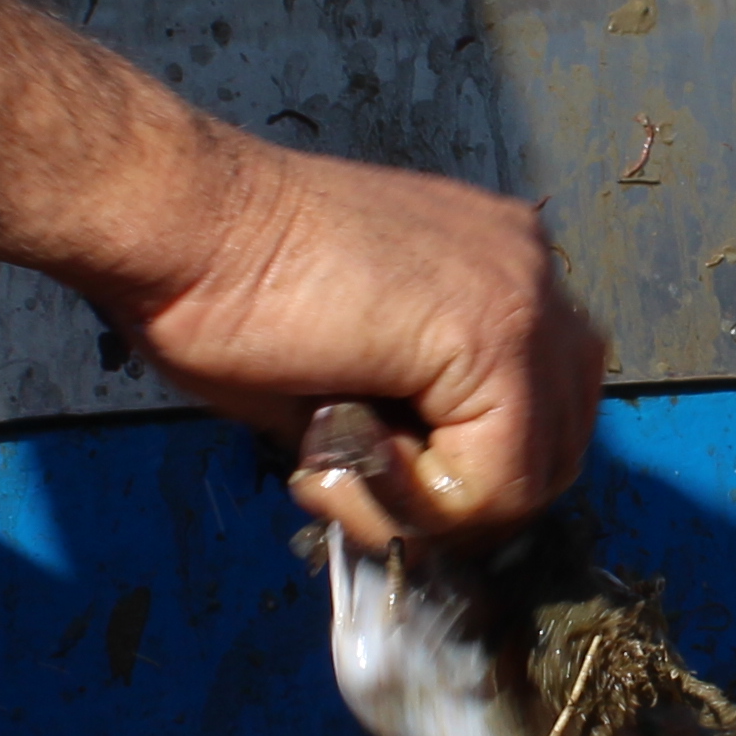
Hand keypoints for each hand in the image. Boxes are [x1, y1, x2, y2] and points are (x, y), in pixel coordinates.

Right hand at [118, 137, 607, 548]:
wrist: (181, 226)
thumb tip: (425, 504)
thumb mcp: (350, 368)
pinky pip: (495, 484)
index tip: (358, 464)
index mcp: (496, 266)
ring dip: (433, 509)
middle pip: (554, 449)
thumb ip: (409, 420)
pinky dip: (417, 506)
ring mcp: (521, 298)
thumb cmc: (228, 286)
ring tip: (342, 471)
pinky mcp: (492, 336)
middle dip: (456, 502)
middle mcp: (529, 271)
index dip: (456, 476)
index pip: (540, 415)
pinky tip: (344, 458)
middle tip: (353, 486)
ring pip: (532, 477)